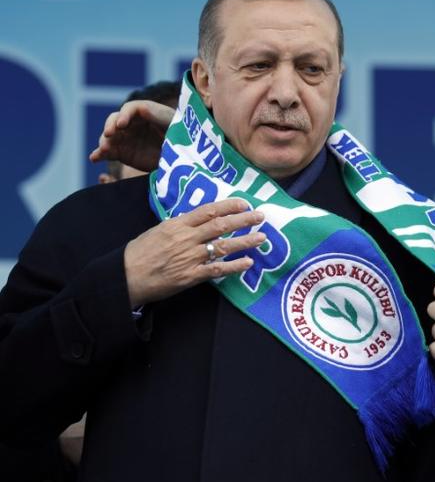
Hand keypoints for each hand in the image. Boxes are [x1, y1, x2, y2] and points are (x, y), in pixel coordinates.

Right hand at [89, 100, 173, 171]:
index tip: (122, 124)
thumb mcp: (174, 123)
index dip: (124, 115)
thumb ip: (159, 116)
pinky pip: (108, 152)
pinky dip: (99, 154)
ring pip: (109, 137)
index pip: (130, 109)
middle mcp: (131, 123)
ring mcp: (124, 138)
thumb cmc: (181, 135)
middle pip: (114, 121)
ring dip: (104, 141)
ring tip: (104, 149)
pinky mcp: (121, 152)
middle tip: (110, 134)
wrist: (182, 155)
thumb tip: (142, 109)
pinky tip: (94, 158)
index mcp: (144, 112)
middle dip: (110, 126)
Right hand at [124, 198, 265, 305]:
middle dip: (243, 220)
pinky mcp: (191, 276)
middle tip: (261, 216)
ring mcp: (190, 257)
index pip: (208, 210)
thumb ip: (179, 225)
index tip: (244, 204)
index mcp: (177, 224)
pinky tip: (248, 263)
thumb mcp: (158, 231)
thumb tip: (198, 220)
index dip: (228, 206)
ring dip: (245, 241)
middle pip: (220, 225)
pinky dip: (234, 266)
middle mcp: (186, 238)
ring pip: (223, 246)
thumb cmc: (139, 253)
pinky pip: (217, 270)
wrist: (125, 277)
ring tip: (261, 238)